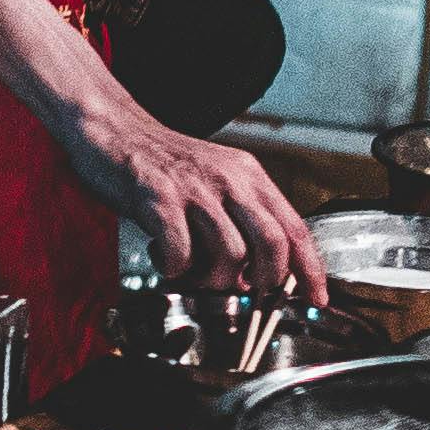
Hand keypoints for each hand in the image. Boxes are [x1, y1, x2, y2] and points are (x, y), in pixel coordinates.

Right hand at [71, 100, 323, 301]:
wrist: (113, 130)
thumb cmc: (163, 165)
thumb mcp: (216, 182)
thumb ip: (241, 221)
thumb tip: (258, 276)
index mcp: (249, 176)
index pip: (295, 228)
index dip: (311, 269)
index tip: (316, 300)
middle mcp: (229, 179)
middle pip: (272, 244)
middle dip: (264, 283)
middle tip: (245, 295)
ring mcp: (195, 188)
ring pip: (230, 254)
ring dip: (213, 281)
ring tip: (193, 275)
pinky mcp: (159, 198)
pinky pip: (181, 252)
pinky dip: (175, 269)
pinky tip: (165, 260)